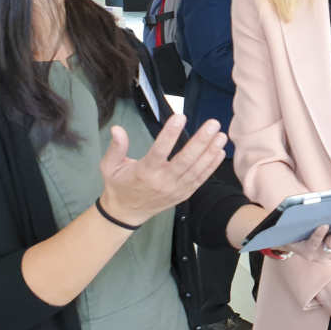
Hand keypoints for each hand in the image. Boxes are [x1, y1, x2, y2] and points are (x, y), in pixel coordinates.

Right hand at [99, 114, 226, 226]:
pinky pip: (200, 179)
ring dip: (210, 152)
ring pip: (196, 169)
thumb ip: (115, 147)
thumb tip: (116, 129)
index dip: (170, 134)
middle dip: (201, 141)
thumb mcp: (109, 166)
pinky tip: (220, 152)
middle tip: (213, 124)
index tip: (180, 117)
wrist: (127, 213)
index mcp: (144, 172)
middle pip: (185, 160)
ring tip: (221, 135)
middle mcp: (162, 181)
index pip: (159, 151)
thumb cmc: (119, 185)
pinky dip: (211, 166)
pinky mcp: (184, 194)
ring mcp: (176, 189)